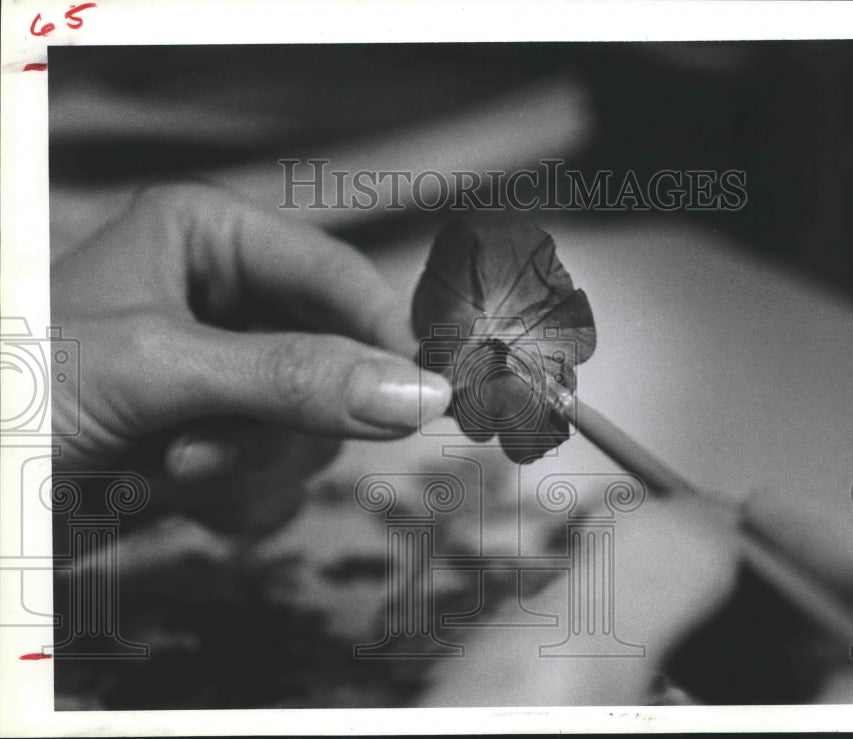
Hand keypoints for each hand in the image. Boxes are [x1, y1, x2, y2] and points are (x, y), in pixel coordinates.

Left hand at [51, 182, 450, 529]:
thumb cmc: (19, 402)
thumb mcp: (158, 372)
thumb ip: (294, 378)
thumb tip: (419, 391)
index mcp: (209, 239)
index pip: (336, 277)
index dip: (383, 336)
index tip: (426, 393)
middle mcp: (225, 302)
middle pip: (335, 363)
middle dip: (277, 422)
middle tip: (209, 449)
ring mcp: (226, 378)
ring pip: (312, 431)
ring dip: (249, 467)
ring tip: (169, 470)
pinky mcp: (218, 442)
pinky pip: (284, 478)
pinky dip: (239, 502)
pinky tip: (173, 496)